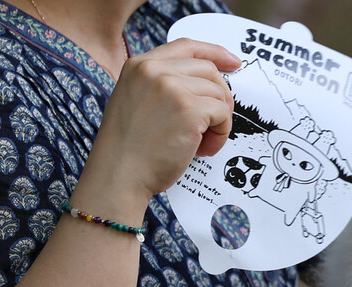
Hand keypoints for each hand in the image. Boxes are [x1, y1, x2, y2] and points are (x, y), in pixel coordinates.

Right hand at [85, 37, 240, 210]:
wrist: (118, 175)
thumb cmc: (128, 150)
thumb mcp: (135, 102)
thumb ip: (162, 87)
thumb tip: (204, 86)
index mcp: (139, 65)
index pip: (186, 46)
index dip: (214, 53)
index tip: (233, 63)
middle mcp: (155, 70)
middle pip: (209, 71)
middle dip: (220, 98)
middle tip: (215, 124)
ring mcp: (172, 88)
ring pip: (218, 94)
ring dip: (219, 122)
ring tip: (201, 144)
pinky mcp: (190, 110)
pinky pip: (223, 115)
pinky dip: (220, 135)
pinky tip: (203, 149)